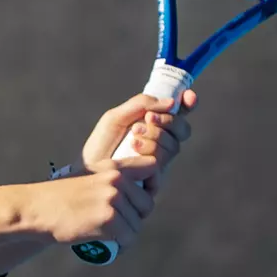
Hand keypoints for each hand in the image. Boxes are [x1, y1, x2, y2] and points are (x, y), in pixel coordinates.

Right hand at [22, 154, 159, 248]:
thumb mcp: (85, 176)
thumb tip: (134, 189)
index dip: (152, 184)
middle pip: (146, 204)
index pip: (152, 167)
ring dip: (126, 235)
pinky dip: (121, 247)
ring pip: (136, 225)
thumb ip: (108, 178)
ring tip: (110, 239)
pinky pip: (128, 238)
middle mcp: (116, 180)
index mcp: (112, 167)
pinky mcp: (108, 220)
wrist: (34, 209)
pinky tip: (111, 248)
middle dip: (136, 218)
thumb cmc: (56, 197)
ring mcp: (113, 199)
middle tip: (119, 226)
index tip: (143, 196)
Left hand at [79, 89, 197, 195]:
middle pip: (182, 130)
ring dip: (155, 136)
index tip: (189, 97)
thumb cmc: (100, 144)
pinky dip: (150, 151)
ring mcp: (160, 161)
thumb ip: (140, 105)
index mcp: (154, 126)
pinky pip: (163, 162)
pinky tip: (134, 149)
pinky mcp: (155, 179)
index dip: (188, 104)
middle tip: (148, 119)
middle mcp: (161, 143)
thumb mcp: (116, 118)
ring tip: (133, 136)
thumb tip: (171, 102)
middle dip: (168, 121)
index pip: (180, 113)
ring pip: (174, 145)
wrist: (88, 170)